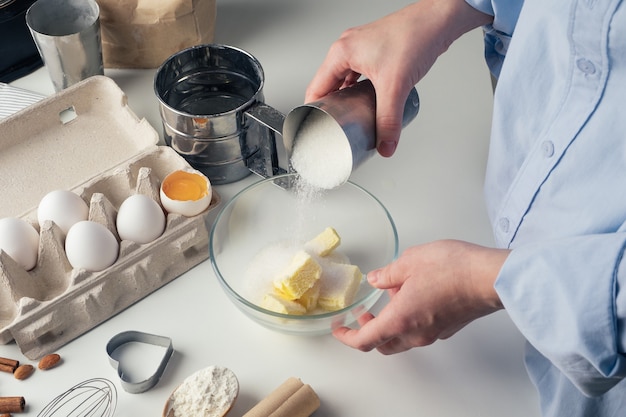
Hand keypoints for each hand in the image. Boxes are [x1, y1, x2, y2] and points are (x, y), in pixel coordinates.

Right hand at [305, 0, 491, 156]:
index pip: (316, 88)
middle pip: (328, 85)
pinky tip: (368, 100)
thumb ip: (388, 120)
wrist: (438, 20)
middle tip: (335, 126)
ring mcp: (361, 48)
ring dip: (346, 98)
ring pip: (344, 79)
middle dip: (332, 107)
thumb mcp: (396, 86)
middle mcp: (348, 48)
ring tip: (350, 117)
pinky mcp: (375, 51)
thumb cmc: (415, 36)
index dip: (313, 111)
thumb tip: (385, 145)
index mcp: (342, 53)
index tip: (316, 127)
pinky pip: (358, 74)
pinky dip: (359, 89)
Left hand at [333, 240, 508, 353]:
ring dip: (390, 323)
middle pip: (383, 344)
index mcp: (400, 319)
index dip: (347, 336)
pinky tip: (413, 295)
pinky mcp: (448, 327)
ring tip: (391, 295)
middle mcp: (416, 333)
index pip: (365, 340)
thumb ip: (387, 274)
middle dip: (368, 331)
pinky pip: (420, 330)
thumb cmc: (452, 269)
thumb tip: (376, 279)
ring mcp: (434, 333)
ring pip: (403, 338)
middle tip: (362, 312)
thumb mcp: (409, 262)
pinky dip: (409, 319)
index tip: (339, 327)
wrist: (490, 277)